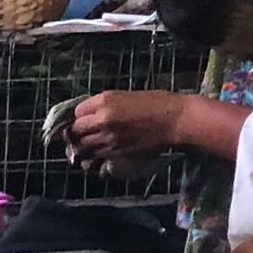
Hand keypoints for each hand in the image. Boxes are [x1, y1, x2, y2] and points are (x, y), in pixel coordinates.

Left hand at [67, 92, 184, 170]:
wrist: (177, 120)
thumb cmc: (159, 102)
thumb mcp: (129, 95)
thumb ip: (108, 105)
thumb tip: (92, 114)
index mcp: (105, 100)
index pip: (77, 112)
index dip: (80, 115)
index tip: (86, 118)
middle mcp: (102, 119)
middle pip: (75, 130)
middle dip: (77, 132)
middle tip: (83, 133)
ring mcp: (108, 137)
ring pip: (81, 147)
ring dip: (82, 146)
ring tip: (87, 145)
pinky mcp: (116, 152)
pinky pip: (94, 157)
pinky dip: (92, 156)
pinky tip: (97, 152)